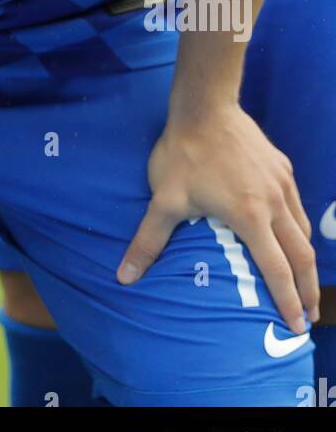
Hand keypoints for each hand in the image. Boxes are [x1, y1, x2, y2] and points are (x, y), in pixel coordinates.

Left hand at [118, 104, 318, 333]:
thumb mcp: (164, 199)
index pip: (277, 270)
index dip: (288, 301)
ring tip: (304, 283)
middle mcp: (274, 202)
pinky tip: (292, 236)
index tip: (296, 326)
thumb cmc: (184, 153)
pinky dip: (299, 230)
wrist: (205, 105)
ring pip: (303, 231)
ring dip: (305, 261)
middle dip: (307, 290)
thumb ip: (148, 241)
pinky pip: (297, 207)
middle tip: (308, 317)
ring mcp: (281, 183)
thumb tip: (125, 277)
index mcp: (250, 217)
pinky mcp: (282, 167)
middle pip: (302, 256)